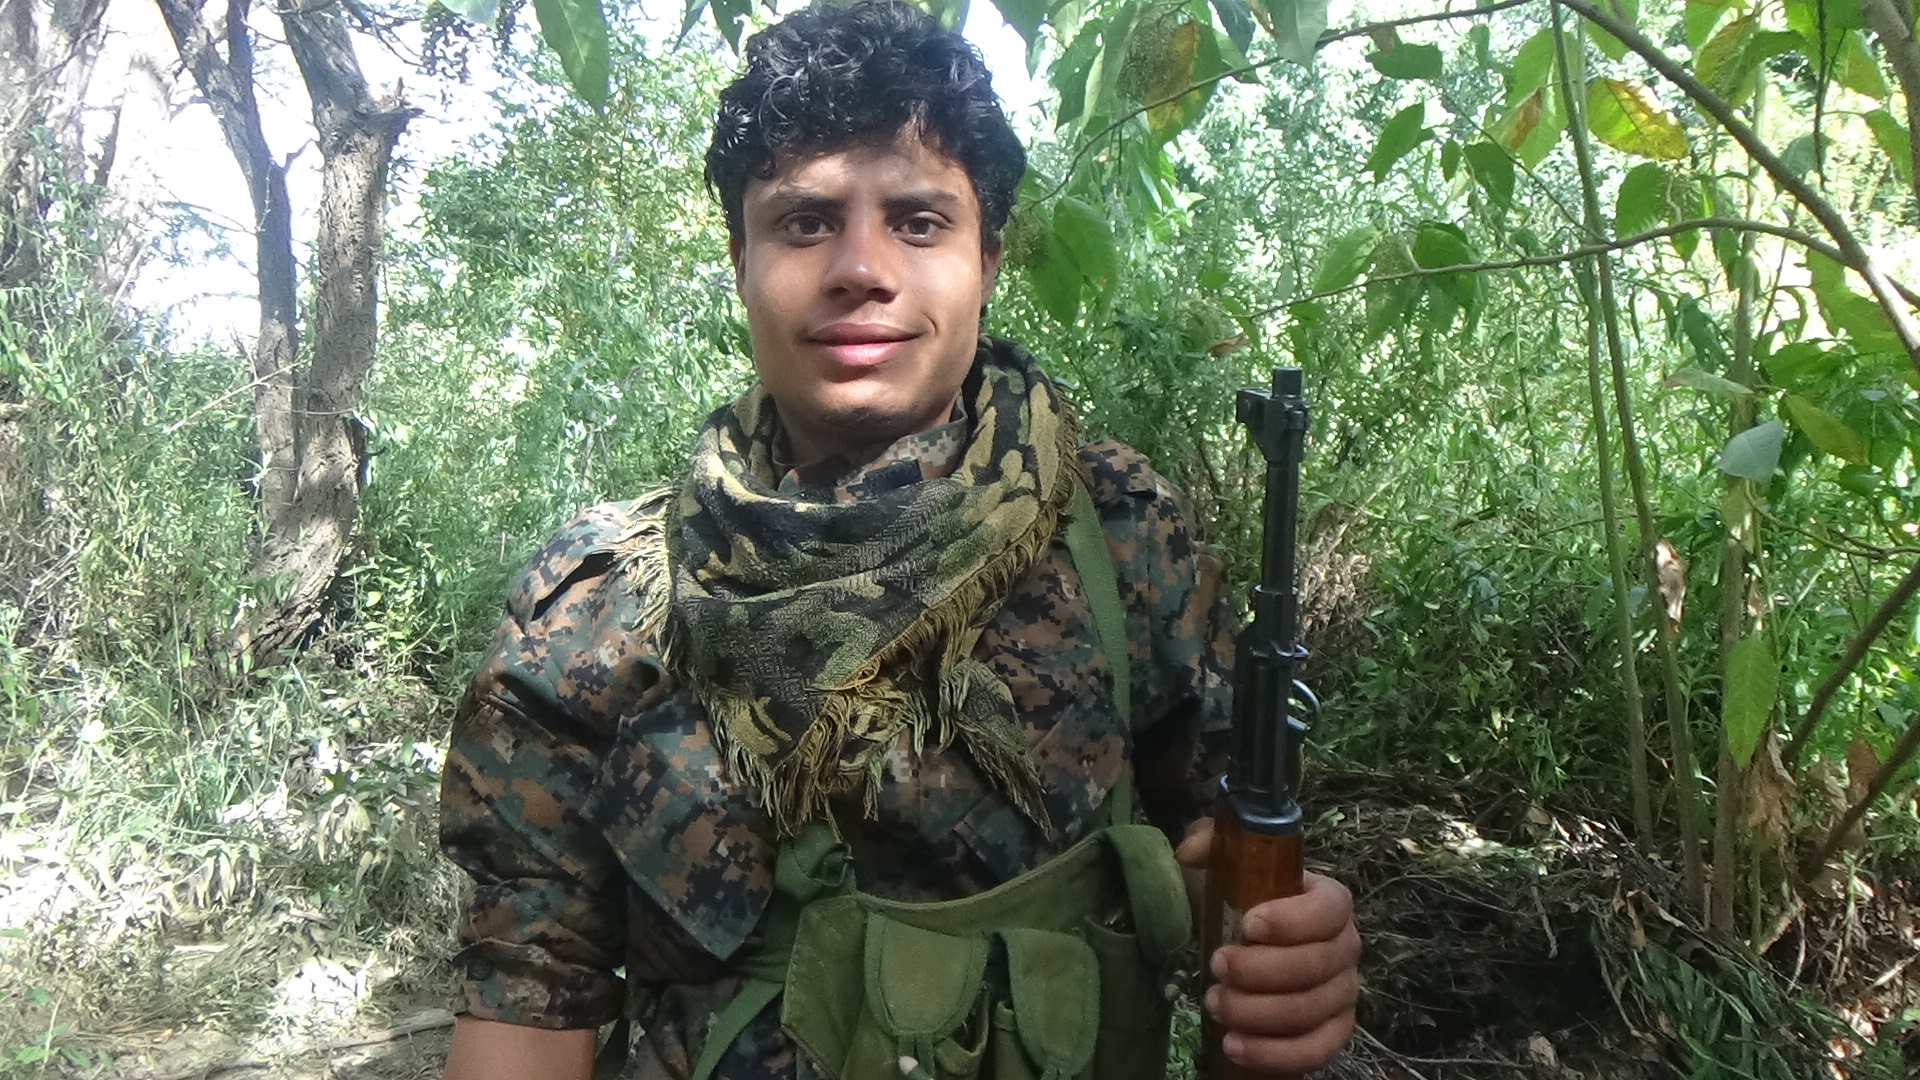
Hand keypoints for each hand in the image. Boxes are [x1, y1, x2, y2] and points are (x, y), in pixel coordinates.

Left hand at [1176, 816, 1360, 1074]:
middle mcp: (1345, 947)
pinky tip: (1233, 1045)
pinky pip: (1316, 1050)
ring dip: (1257, 1012)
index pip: (1330, 908)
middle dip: (1260, 971)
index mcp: (1328, 901)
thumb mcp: (1217, 864)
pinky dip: (1274, 1053)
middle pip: (1316, 965)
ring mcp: (1343, 993)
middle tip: (1216, 967)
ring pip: (1311, 1010)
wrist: (1234, 951)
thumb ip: (1208, 843)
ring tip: (1214, 1003)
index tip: (1248, 925)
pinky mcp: (1332, 1033)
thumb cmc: (1231, 903)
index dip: (1294, 919)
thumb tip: (1192, 852)